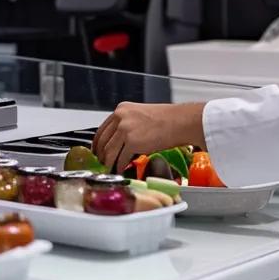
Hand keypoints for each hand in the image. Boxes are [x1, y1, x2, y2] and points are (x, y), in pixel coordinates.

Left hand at [92, 101, 208, 170]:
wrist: (181, 121)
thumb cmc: (168, 119)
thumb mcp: (142, 115)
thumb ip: (128, 124)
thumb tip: (121, 140)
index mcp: (122, 109)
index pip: (102, 128)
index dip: (98, 143)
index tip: (97, 151)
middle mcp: (121, 117)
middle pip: (103, 140)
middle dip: (101, 155)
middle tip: (101, 163)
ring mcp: (125, 129)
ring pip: (109, 151)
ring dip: (108, 163)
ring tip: (109, 169)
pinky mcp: (132, 142)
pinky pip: (120, 159)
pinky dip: (119, 167)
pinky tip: (120, 170)